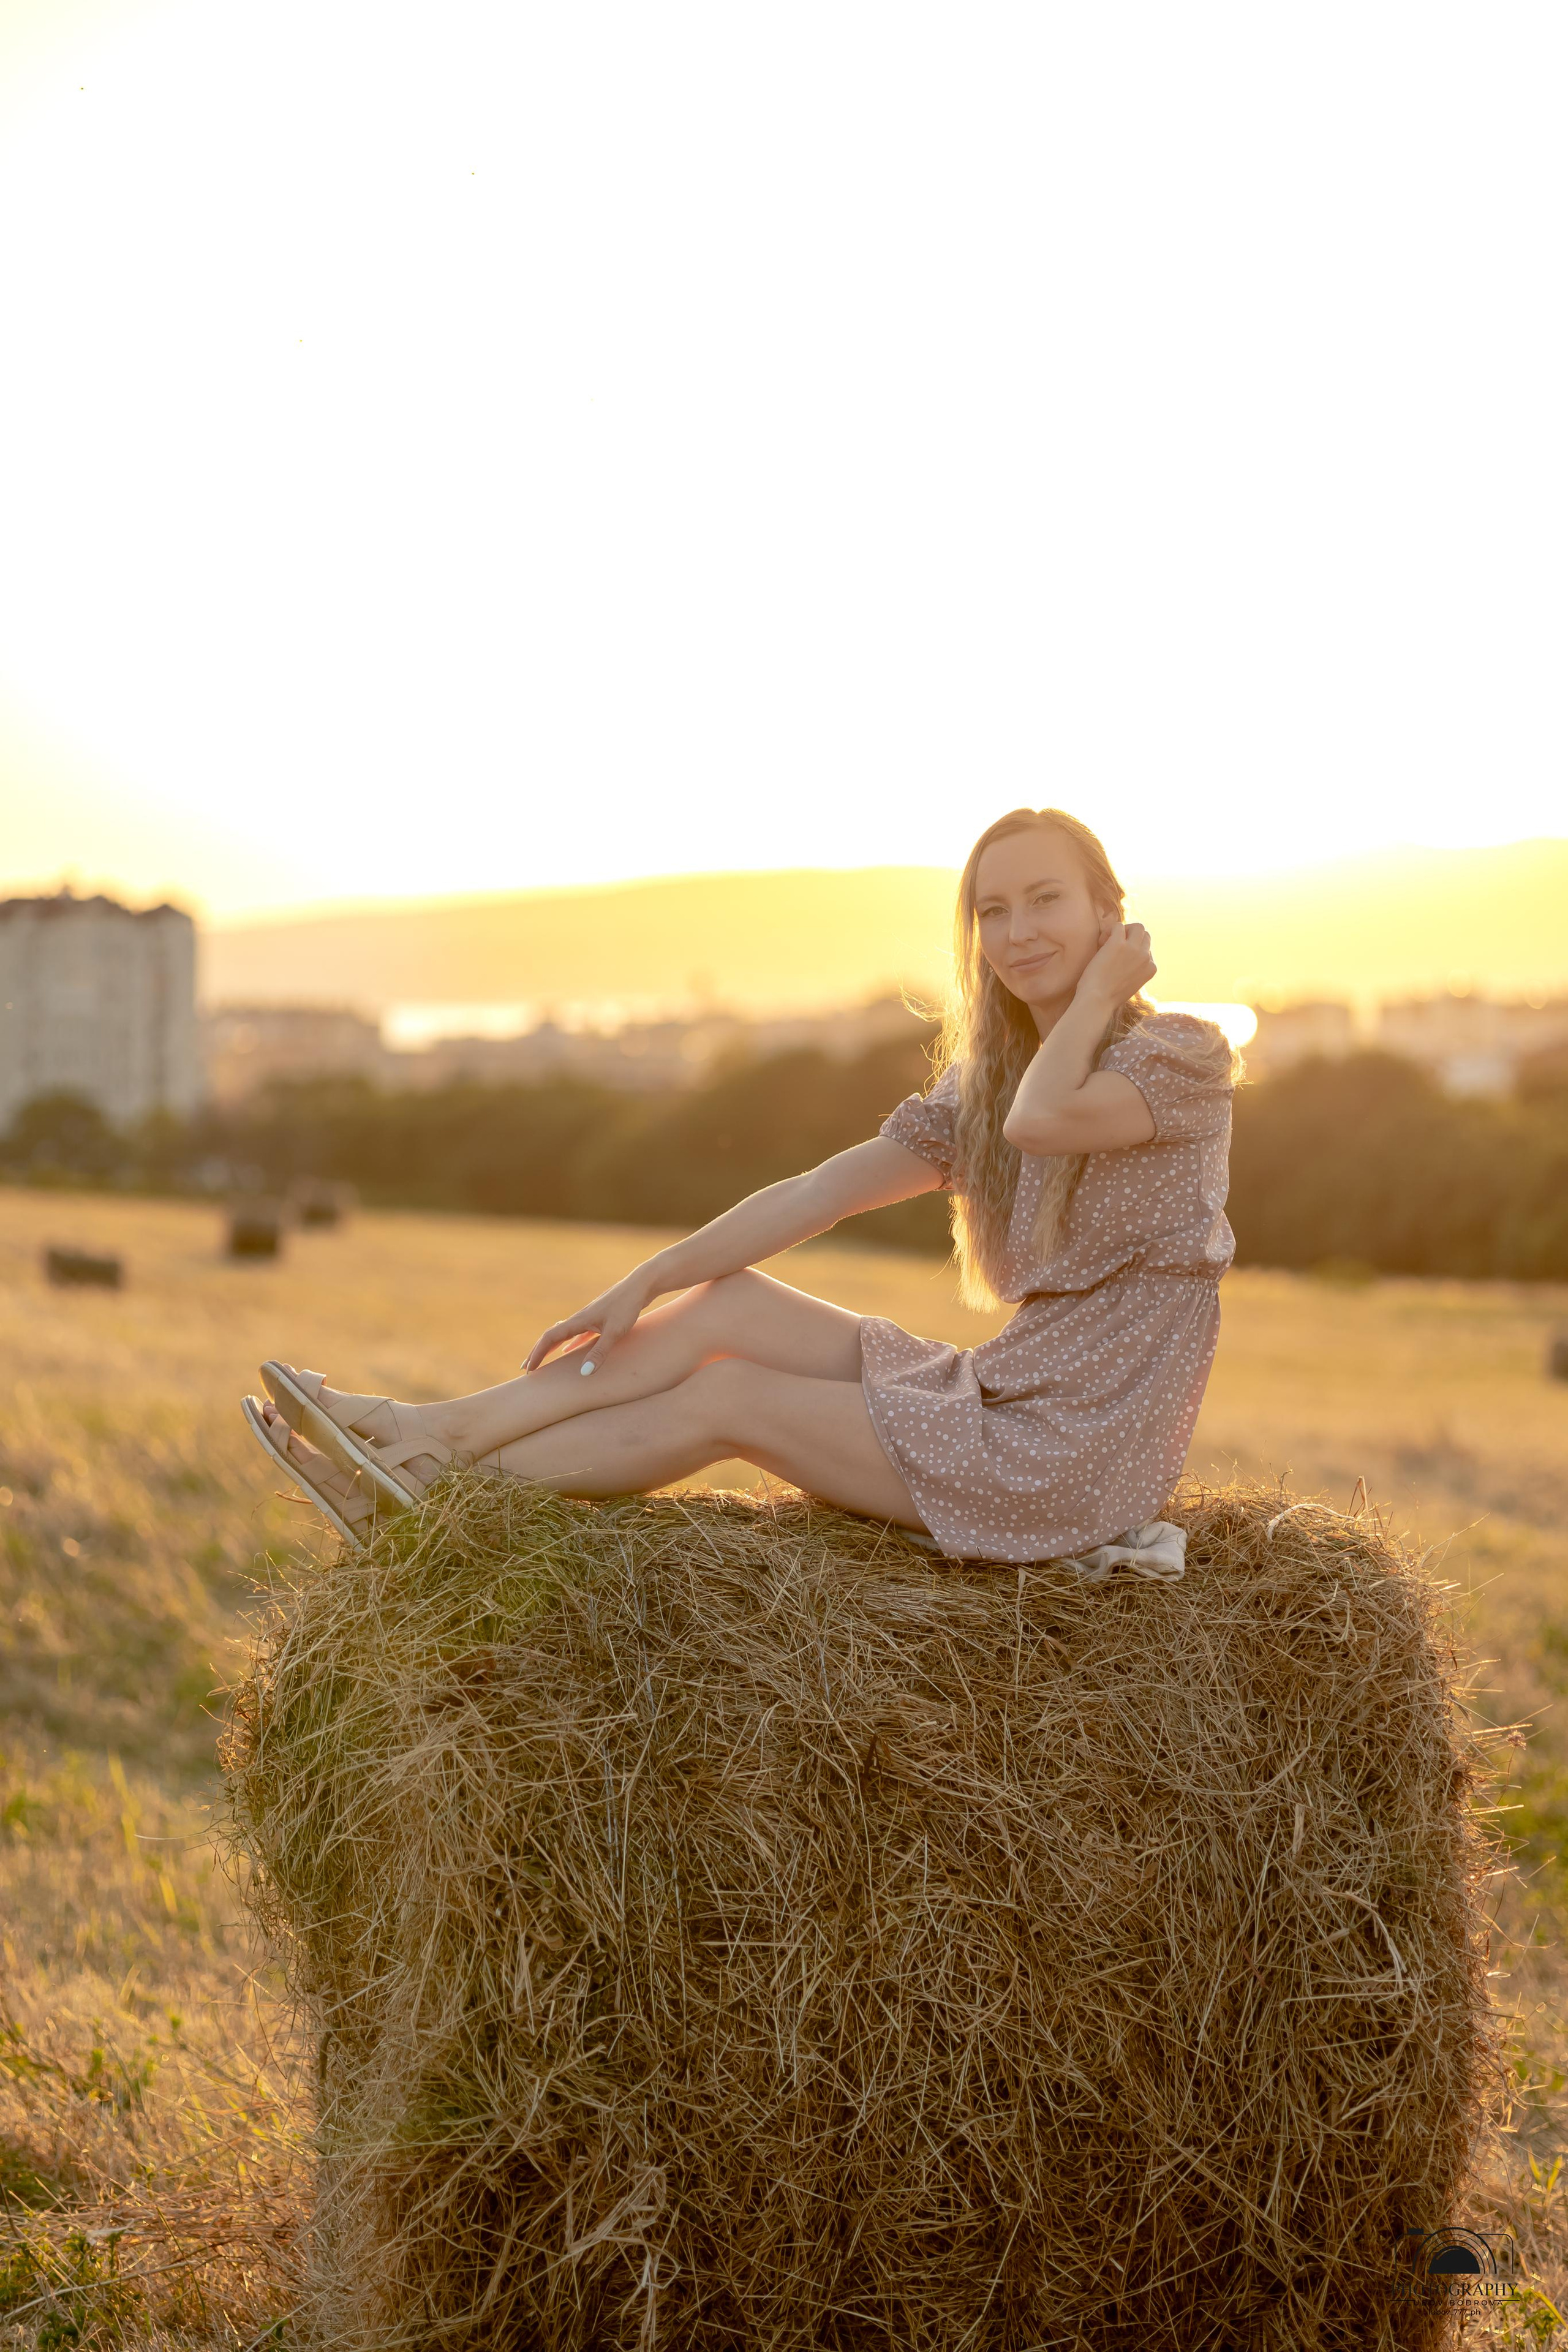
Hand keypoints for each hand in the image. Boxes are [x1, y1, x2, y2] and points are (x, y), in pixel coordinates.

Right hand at [521, 1270, 654, 1375]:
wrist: (641, 1285)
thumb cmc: (628, 1306)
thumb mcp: (615, 1332)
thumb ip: (599, 1352)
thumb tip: (584, 1374)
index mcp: (579, 1321)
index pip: (550, 1338)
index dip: (538, 1354)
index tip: (529, 1369)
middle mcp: (579, 1318)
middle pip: (552, 1337)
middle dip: (538, 1353)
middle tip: (526, 1369)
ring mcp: (589, 1318)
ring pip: (563, 1336)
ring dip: (551, 1349)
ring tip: (542, 1362)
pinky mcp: (599, 1319)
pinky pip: (577, 1335)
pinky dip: (568, 1345)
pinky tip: (568, 1353)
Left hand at [1078, 921, 1156, 1008]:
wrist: (1097, 1001)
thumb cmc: (1107, 997)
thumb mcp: (1130, 985)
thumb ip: (1134, 971)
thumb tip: (1126, 958)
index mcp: (1151, 968)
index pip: (1147, 950)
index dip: (1133, 951)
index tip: (1119, 959)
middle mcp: (1146, 957)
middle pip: (1145, 935)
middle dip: (1131, 937)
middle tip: (1114, 947)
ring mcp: (1134, 949)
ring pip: (1137, 927)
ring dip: (1123, 930)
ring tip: (1108, 943)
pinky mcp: (1119, 943)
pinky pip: (1118, 926)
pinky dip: (1108, 931)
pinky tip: (1101, 943)